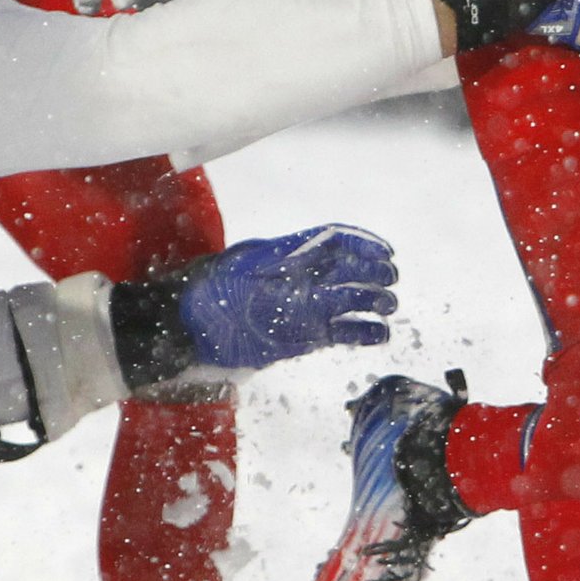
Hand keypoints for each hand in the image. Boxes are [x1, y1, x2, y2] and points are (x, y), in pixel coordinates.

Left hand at [175, 225, 399, 369]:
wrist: (189, 329)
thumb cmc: (211, 290)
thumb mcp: (242, 267)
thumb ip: (280, 261)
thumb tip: (311, 255)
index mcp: (290, 255)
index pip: (334, 242)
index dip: (362, 244)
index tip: (384, 252)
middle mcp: (303, 280)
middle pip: (349, 271)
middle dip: (373, 272)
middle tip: (390, 278)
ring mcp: (305, 309)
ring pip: (349, 302)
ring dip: (373, 302)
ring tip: (389, 306)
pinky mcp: (304, 338)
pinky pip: (340, 333)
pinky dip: (362, 333)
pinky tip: (380, 334)